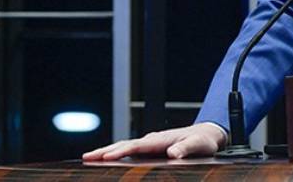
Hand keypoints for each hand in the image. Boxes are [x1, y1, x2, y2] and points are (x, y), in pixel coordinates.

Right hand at [82, 123, 226, 160]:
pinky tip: (107, 158)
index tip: (105, 157)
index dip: (120, 151)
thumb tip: (173, 153)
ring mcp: (150, 143)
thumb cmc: (203, 141)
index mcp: (161, 139)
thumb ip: (186, 149)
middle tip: (86, 157)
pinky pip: (129, 149)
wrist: (206, 134)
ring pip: (124, 146)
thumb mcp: (198, 145)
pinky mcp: (150, 147)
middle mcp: (153, 139)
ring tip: (89, 157)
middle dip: (105, 150)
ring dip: (107, 151)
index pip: (136, 146)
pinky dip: (116, 152)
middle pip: (125, 144)